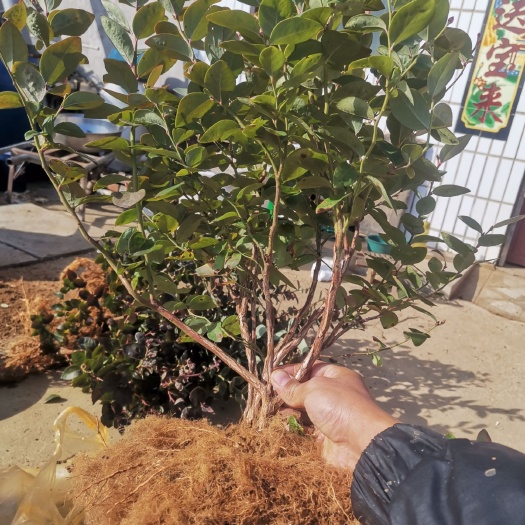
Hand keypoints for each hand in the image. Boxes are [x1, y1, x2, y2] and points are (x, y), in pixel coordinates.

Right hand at [271, 362, 397, 470]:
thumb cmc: (340, 406)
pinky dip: (292, 427)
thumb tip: (275, 377)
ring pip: (302, 411)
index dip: (291, 371)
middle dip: (286, 392)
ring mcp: (329, 417)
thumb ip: (293, 386)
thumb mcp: (315, 389)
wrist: (361, 444)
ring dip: (287, 410)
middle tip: (266, 395)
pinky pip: (304, 430)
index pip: (309, 369)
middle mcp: (333, 395)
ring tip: (269, 410)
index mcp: (336, 377)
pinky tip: (279, 425)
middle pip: (304, 390)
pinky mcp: (323, 437)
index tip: (271, 375)